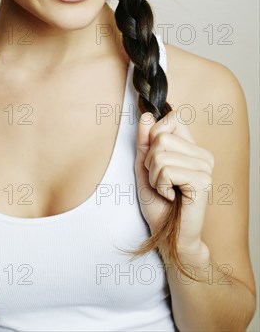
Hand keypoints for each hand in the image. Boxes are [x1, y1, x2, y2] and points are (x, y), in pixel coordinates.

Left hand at [135, 111, 214, 252]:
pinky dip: (160, 185)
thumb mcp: (145, 167)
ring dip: (154, 176)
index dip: (155, 135)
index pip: (173, 118)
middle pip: (162, 136)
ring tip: (165, 190)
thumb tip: (147, 115)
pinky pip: (167, 170)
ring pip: (161, 154)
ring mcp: (205, 167)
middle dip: (150, 160)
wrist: (169, 236)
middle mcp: (203, 155)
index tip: (155, 159)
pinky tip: (171, 196)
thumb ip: (145, 141)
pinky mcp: (202, 180)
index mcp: (192, 148)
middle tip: (160, 180)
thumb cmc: (158, 204)